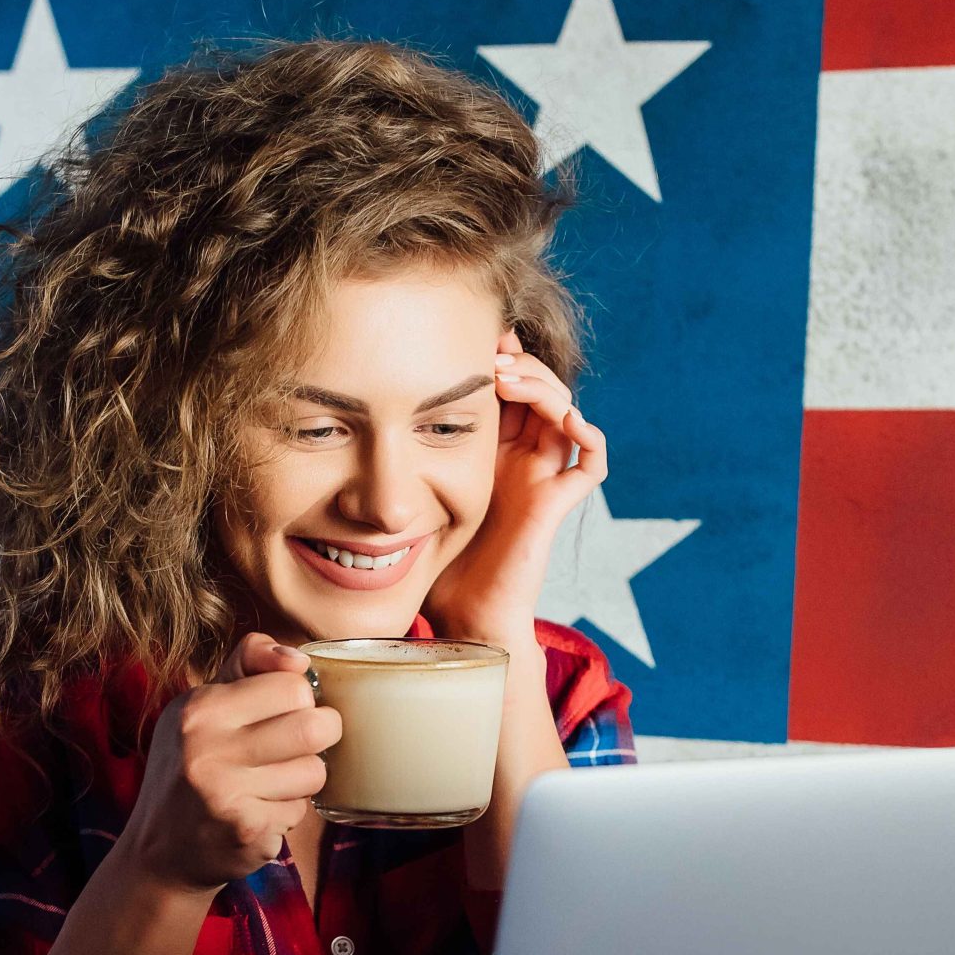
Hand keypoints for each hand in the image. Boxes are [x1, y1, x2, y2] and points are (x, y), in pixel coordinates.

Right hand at [116, 632, 342, 893]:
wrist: (158, 851)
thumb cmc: (189, 766)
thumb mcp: (201, 706)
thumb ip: (248, 665)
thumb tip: (299, 658)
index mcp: (200, 707)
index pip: (293, 684)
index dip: (298, 699)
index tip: (280, 714)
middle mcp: (207, 747)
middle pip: (315, 726)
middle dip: (318, 737)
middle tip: (295, 747)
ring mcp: (226, 793)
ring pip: (315, 772)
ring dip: (301, 780)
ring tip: (268, 784)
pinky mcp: (246, 831)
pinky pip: (300, 811)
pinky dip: (285, 813)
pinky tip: (256, 813)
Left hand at [424, 327, 607, 644]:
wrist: (463, 617)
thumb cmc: (432, 565)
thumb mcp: (411, 495)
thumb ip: (401, 454)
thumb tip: (363, 402)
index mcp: (489, 453)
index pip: (507, 389)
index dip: (499, 357)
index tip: (472, 337)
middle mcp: (521, 461)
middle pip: (540, 389)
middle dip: (520, 364)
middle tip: (490, 357)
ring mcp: (542, 480)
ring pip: (565, 412)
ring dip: (544, 385)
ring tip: (508, 378)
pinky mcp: (556, 504)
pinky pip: (591, 461)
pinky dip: (589, 433)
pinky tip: (564, 416)